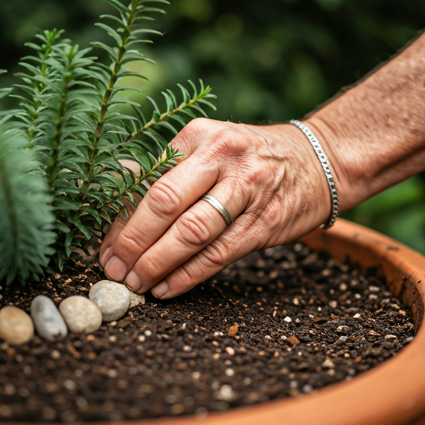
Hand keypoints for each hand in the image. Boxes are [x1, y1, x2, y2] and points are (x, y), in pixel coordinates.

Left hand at [99, 118, 336, 298]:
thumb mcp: (212, 149)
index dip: (122, 218)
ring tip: (136, 283)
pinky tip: (168, 288)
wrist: (318, 160)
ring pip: (191, 232)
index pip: (149, 181)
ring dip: (157, 263)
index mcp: (199, 136)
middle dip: (133, 242)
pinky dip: (189, 275)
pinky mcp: (265, 222)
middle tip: (114, 270)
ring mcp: (247, 190)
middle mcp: (222, 158)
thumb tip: (120, 209)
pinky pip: (218, 254)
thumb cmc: (252, 158)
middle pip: (165, 204)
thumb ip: (171, 174)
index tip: (106, 247)